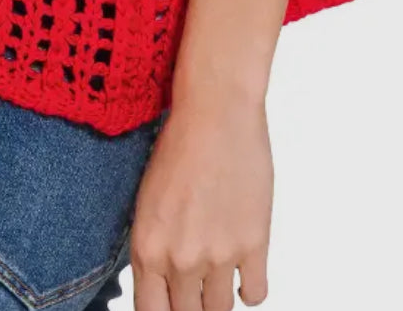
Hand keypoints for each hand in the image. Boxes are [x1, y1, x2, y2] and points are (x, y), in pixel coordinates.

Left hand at [129, 89, 272, 309]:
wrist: (215, 111)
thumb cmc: (178, 146)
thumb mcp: (149, 202)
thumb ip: (154, 249)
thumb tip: (163, 285)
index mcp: (147, 248)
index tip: (172, 304)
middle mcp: (180, 259)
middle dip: (191, 303)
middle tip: (197, 286)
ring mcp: (219, 255)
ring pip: (221, 310)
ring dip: (219, 296)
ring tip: (219, 272)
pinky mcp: (254, 244)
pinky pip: (256, 295)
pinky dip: (250, 288)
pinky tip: (244, 269)